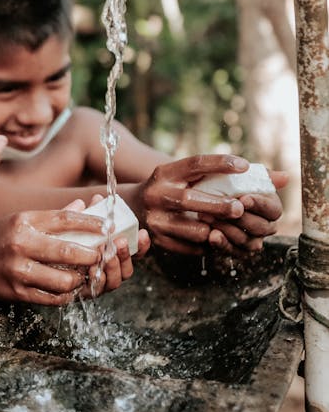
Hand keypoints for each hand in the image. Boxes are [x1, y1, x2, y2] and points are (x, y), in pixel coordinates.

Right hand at [0, 206, 146, 305]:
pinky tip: (70, 288)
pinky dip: (66, 294)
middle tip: (100, 255)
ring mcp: (18, 271)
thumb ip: (53, 216)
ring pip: (63, 280)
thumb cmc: (1, 237)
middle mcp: (20, 245)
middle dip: (91, 255)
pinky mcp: (17, 293)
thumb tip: (84, 205)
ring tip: (84, 275)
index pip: (64, 219)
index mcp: (24, 222)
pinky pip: (52, 298)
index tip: (107, 226)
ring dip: (80, 279)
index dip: (91, 223)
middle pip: (66, 251)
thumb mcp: (22, 220)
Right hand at [140, 154, 265, 255]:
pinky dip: (206, 245)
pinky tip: (216, 239)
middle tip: (240, 208)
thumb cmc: (170, 188)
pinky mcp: (157, 240)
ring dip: (213, 229)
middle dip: (218, 205)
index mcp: (165, 173)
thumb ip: (226, 174)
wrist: (129, 210)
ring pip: (191, 229)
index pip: (194, 163)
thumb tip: (282, 177)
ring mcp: (155, 219)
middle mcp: (156, 194)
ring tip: (227, 228)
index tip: (244, 166)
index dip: (220, 163)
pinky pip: (189, 247)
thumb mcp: (186, 176)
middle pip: (190, 200)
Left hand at [204, 169, 287, 253]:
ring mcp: (252, 240)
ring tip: (211, 218)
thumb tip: (285, 177)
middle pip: (261, 227)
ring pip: (247, 241)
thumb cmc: (228, 186)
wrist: (204, 199)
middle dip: (241, 218)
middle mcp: (265, 226)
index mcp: (271, 208)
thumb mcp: (244, 177)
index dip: (259, 205)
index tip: (243, 199)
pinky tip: (213, 235)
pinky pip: (233, 252)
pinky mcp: (237, 251)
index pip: (274, 209)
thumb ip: (263, 176)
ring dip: (229, 229)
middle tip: (223, 209)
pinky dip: (222, 244)